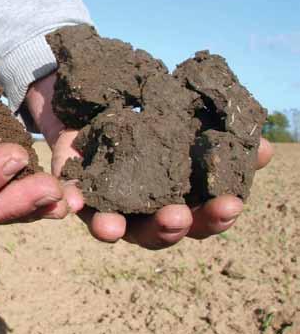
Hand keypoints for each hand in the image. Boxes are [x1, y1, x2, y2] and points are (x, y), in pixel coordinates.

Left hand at [25, 72, 274, 249]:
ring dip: (113, 229)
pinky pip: (71, 201)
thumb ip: (220, 138)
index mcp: (175, 199)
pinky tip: (71, 201)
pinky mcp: (74, 188)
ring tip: (113, 228)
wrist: (99, 100)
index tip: (230, 203)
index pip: (200, 219)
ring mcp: (106, 203)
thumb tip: (261, 147)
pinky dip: (71, 203)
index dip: (216, 216)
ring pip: (111, 227)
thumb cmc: (150, 118)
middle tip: (177, 217)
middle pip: (156, 233)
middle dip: (167, 229)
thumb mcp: (186, 120)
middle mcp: (141, 210)